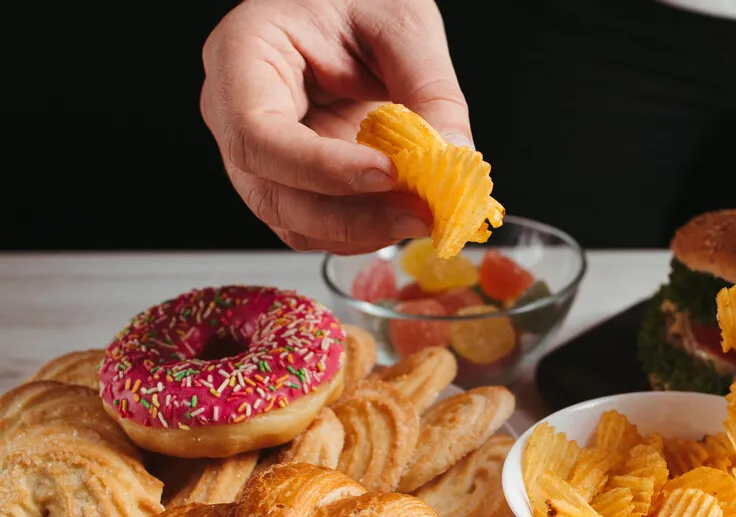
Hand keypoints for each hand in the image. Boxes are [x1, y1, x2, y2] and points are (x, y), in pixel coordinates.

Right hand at [201, 0, 468, 253]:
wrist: (357, 1)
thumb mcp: (403, 24)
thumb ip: (430, 89)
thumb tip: (454, 156)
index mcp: (243, 55)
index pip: (256, 132)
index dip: (319, 167)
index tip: (385, 173)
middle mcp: (237, 110)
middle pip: (270, 192)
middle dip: (350, 215)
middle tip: (420, 213)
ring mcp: (264, 152)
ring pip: (293, 220)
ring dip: (361, 231)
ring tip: (423, 215)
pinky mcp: (298, 178)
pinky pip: (319, 223)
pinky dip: (365, 230)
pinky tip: (406, 214)